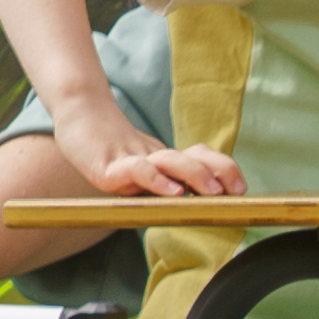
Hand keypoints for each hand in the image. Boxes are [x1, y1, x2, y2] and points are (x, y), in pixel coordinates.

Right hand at [91, 141, 243, 197]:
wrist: (77, 119)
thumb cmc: (111, 151)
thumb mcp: (144, 166)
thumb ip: (166, 179)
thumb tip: (193, 199)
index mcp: (166, 160)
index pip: (202, 158)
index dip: (223, 168)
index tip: (241, 187)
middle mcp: (155, 158)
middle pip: (194, 158)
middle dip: (219, 172)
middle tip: (236, 190)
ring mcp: (132, 161)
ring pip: (171, 162)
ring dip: (195, 175)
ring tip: (213, 191)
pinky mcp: (108, 169)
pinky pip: (137, 172)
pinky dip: (156, 181)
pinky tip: (171, 191)